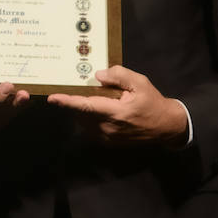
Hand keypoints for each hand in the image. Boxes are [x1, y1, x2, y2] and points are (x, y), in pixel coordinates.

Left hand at [46, 65, 187, 146]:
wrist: (165, 127)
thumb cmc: (152, 102)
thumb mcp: (140, 83)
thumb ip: (119, 76)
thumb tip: (98, 75)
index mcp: (116, 113)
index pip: (86, 107)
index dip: (68, 102)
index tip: (53, 98)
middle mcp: (108, 128)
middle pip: (81, 113)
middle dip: (76, 100)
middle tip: (77, 87)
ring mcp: (107, 138)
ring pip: (84, 121)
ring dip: (82, 110)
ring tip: (94, 98)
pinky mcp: (107, 143)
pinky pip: (90, 128)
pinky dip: (89, 117)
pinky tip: (99, 108)